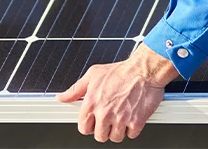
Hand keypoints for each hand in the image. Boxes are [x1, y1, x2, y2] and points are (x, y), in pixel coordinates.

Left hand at [56, 44, 178, 142]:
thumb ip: (75, 89)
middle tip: (110, 117)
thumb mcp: (93, 74)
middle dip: (105, 128)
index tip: (94, 121)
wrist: (144, 70)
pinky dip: (132, 128)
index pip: (83, 128)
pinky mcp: (136, 122)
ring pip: (115, 138)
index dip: (89, 125)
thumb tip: (62, 97)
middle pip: (100, 136)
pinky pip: (131, 135)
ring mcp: (120, 119)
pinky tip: (132, 115)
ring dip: (118, 130)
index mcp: (92, 103)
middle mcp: (105, 113)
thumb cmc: (121, 71)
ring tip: (121, 115)